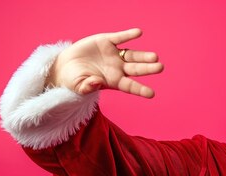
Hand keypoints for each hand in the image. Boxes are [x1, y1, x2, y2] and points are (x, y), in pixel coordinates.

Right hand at [46, 28, 162, 97]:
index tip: (152, 94)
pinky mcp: (107, 41)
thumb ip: (87, 86)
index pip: (130, 86)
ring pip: (132, 55)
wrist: (65, 65)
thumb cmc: (74, 80)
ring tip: (154, 56)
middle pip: (136, 69)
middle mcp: (118, 68)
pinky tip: (138, 33)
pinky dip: (128, 35)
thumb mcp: (78, 86)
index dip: (140, 89)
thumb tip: (96, 82)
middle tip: (160, 67)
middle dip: (148, 69)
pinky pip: (120, 38)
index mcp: (114, 81)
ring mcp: (114, 54)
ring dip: (143, 55)